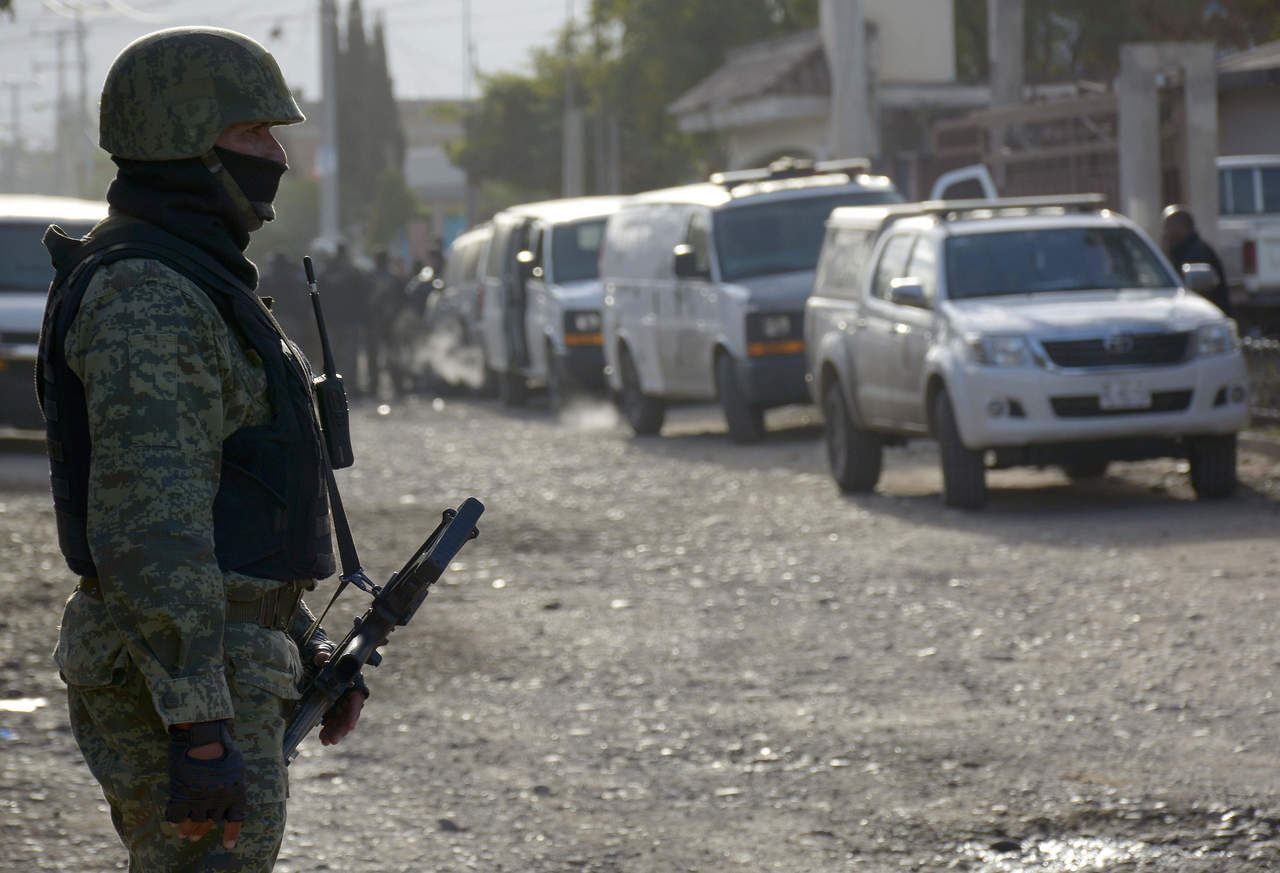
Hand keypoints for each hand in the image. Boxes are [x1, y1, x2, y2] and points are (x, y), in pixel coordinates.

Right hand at [165, 721, 245, 848]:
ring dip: (188, 829)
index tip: (229, 846)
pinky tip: (174, 822)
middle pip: (210, 823)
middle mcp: (219, 801)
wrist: (205, 738)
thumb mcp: (237, 767)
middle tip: (195, 837)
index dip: (231, 834)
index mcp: (236, 794)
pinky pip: (177, 816)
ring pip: (194, 823)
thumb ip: (232, 784)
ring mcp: (200, 800)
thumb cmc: (224, 748)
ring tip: (184, 833)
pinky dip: (175, 820)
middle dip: (202, 831)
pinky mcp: (182, 796)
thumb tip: (229, 795)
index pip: (235, 820)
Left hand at [312, 651, 364, 745]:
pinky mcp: (329, 705)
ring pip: (340, 719)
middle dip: (341, 727)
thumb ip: (322, 653)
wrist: (313, 655)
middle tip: (332, 739)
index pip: (356, 697)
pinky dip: (328, 729)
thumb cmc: (321, 651)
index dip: (353, 712)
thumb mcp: (321, 650)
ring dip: (335, 731)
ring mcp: (338, 700)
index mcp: (350, 679)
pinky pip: (332, 720)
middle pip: (348, 713)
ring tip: (326, 741)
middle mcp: (347, 692)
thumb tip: (320, 657)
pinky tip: (322, 737)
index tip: (350, 725)